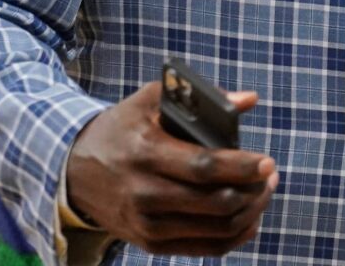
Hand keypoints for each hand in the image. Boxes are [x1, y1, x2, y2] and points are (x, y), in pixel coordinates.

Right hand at [66, 82, 278, 256]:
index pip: (203, 168)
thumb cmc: (120, 129)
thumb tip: (247, 100)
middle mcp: (145, 194)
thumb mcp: (148, 102)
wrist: (74, 171)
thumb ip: (198, 97)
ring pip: (216, 229)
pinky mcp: (151, 243)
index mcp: (146, 153)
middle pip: (215, 203)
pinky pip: (205, 248)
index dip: (240, 168)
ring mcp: (148, 224)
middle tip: (270, 174)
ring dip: (250, 212)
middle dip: (253, 191)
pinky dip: (234, 236)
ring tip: (263, 191)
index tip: (267, 162)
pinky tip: (249, 218)